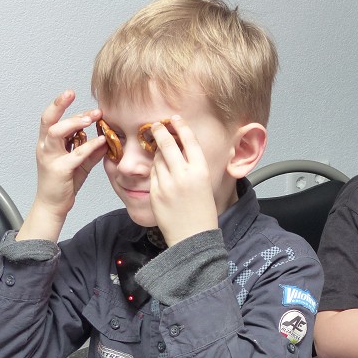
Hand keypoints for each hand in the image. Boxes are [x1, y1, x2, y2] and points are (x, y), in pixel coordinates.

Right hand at [24, 92, 106, 228]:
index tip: (72, 93)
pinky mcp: (59, 170)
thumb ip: (92, 150)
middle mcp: (45, 147)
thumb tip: (107, 138)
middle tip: (83, 101)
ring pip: (56, 133)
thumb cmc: (65, 183)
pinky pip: (75, 153)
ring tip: (92, 118)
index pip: (50, 118)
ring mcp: (50, 158)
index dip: (60, 104)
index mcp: (48, 143)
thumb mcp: (81, 163)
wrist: (53, 205)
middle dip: (62, 106)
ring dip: (74, 122)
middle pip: (48, 120)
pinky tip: (102, 141)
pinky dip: (89, 145)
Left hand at [148, 114, 218, 245]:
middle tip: (156, 126)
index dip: (181, 126)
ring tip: (161, 155)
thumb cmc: (202, 213)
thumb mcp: (205, 184)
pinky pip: (152, 175)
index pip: (189, 141)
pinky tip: (160, 175)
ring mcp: (168, 184)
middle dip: (159, 131)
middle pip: (167, 144)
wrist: (193, 237)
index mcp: (201, 171)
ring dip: (157, 154)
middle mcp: (184, 175)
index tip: (175, 119)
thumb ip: (194, 167)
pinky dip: (154, 171)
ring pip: (157, 159)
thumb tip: (181, 150)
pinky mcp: (155, 192)